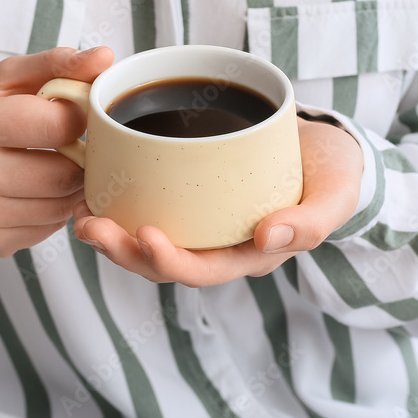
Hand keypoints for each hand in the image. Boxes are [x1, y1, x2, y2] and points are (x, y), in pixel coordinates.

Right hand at [0, 46, 114, 256]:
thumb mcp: (8, 80)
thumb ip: (58, 64)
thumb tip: (105, 57)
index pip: (56, 125)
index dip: (79, 119)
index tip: (74, 115)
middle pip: (63, 175)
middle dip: (79, 160)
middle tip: (73, 147)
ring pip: (61, 207)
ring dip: (71, 188)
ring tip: (57, 167)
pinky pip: (48, 229)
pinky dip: (53, 211)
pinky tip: (37, 192)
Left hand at [73, 117, 363, 286]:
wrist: (329, 148)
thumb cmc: (334, 172)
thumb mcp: (337, 193)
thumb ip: (313, 220)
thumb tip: (269, 236)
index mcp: (250, 254)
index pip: (204, 270)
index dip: (170, 260)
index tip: (143, 233)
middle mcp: (220, 245)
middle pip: (164, 261)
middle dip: (123, 250)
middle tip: (89, 225)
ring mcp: (203, 223)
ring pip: (150, 240)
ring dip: (112, 233)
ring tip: (80, 213)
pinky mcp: (191, 196)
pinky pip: (152, 208)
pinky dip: (121, 204)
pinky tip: (95, 188)